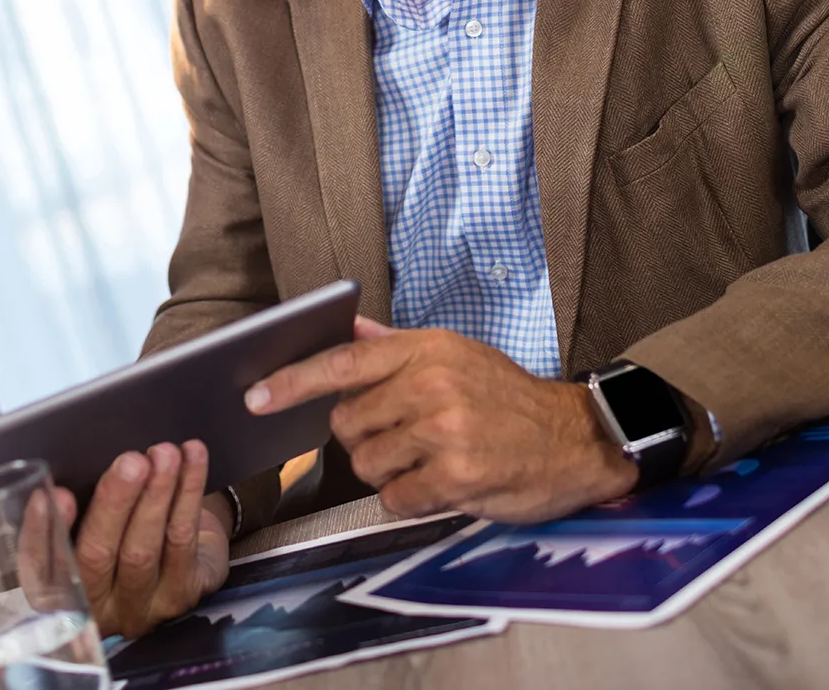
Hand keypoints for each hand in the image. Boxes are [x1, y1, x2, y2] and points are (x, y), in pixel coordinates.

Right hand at [51, 441, 231, 637]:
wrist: (186, 560)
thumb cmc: (124, 531)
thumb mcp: (93, 526)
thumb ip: (80, 511)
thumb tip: (73, 467)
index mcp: (64, 594)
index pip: (42, 568)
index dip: (42, 533)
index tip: (52, 494)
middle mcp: (99, 608)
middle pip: (98, 556)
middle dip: (114, 503)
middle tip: (130, 462)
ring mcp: (143, 606)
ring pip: (143, 549)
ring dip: (156, 494)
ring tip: (164, 455)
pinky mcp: (183, 594)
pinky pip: (182, 538)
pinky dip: (188, 492)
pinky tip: (192, 458)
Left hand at [246, 317, 636, 521]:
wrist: (574, 440)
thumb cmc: (509, 399)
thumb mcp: (457, 356)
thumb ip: (396, 348)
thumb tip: (348, 329)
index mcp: (427, 350)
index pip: (344, 362)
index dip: (292, 381)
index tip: (255, 397)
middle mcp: (432, 385)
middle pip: (347, 423)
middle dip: (364, 437)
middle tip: (406, 435)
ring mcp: (444, 431)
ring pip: (367, 464)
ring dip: (389, 471)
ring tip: (429, 459)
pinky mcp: (456, 476)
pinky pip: (396, 498)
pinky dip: (411, 498)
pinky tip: (442, 483)